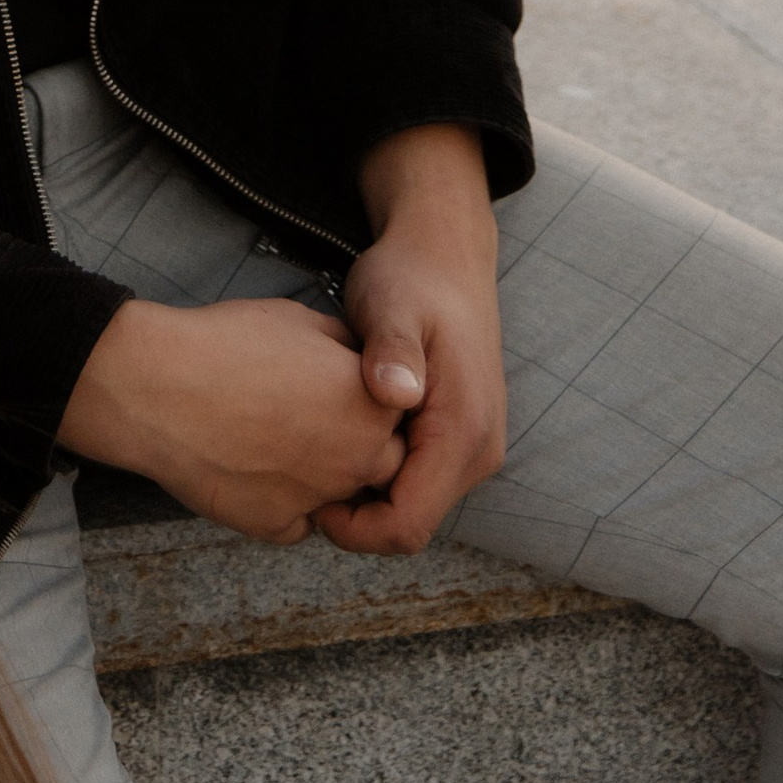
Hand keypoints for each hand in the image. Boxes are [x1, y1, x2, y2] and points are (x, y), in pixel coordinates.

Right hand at [57, 295, 408, 546]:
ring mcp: (319, 499)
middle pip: (379, 463)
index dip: (369, 401)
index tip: (341, 389)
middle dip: (356, 444)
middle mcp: (358, 459)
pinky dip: (282, 500)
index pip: (399, 417)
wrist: (161, 386)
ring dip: (322, 474)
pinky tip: (250, 463)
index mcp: (372, 405)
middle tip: (309, 416)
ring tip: (276, 436)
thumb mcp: (302, 320)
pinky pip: (297, 520)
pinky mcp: (277, 527)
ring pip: (338, 495)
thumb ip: (346, 349)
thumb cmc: (229, 343)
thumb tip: (359, 361)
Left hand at [315, 126, 506, 556]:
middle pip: (409, 524)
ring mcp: (471, 448)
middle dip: (356, 515)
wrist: (444, 255)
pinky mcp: (457, 439)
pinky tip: (340, 438)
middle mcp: (478, 452)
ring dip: (365, 494)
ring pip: (411, 505)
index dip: (354, 528)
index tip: (307, 495)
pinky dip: (377, 472)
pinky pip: (414, 481)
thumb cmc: (412, 278)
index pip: (408, 524)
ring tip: (318, 453)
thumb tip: (395, 394)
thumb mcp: (391, 305)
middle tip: (304, 474)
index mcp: (463, 431)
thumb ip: (392, 350)